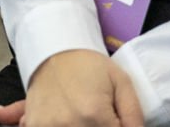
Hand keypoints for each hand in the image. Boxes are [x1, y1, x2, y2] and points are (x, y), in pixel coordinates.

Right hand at [16, 50, 143, 126]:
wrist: (54, 49)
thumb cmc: (89, 66)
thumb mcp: (122, 83)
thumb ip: (134, 116)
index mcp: (94, 115)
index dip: (117, 126)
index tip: (112, 118)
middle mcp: (70, 124)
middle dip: (98, 126)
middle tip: (97, 115)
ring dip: (80, 126)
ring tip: (79, 113)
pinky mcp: (35, 125)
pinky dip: (59, 125)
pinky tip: (63, 117)